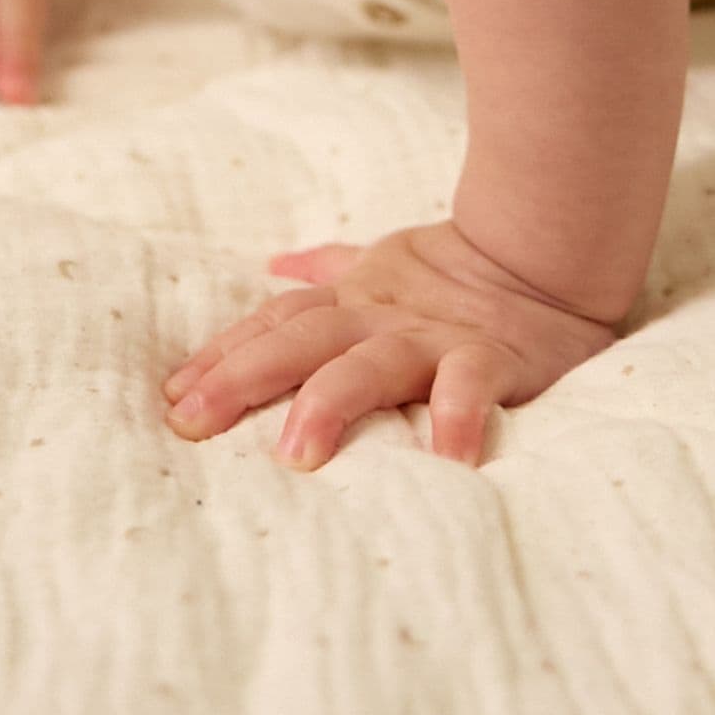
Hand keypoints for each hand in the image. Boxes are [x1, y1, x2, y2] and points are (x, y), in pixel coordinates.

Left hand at [161, 218, 621, 471]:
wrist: (544, 255)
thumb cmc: (454, 276)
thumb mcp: (381, 268)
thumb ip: (329, 271)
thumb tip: (276, 265)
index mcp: (352, 304)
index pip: (274, 324)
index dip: (222, 354)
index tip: (171, 395)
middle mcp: (381, 319)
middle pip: (299, 341)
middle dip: (242, 378)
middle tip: (191, 422)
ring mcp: (434, 338)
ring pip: (371, 363)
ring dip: (331, 402)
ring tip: (297, 453)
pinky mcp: (492, 358)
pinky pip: (471, 385)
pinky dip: (457, 416)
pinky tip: (444, 458)